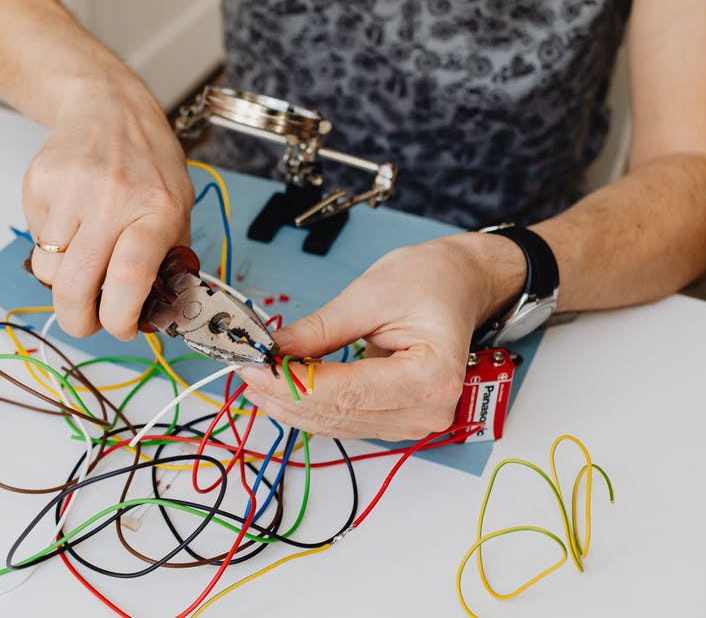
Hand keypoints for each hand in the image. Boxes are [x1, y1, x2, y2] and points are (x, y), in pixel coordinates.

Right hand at [24, 82, 193, 339]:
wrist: (108, 108)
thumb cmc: (148, 164)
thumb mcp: (178, 206)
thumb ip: (168, 259)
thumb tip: (157, 313)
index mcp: (155, 210)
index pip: (130, 276)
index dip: (120, 317)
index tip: (121, 328)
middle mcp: (112, 199)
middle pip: (75, 285)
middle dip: (77, 321)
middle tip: (85, 323)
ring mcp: (70, 190)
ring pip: (48, 269)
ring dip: (62, 280)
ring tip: (82, 258)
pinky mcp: (37, 183)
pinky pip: (35, 239)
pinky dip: (50, 245)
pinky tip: (70, 220)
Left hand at [238, 233, 523, 440]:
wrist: (461, 285)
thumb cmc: (431, 281)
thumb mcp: (371, 294)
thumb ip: (320, 329)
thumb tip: (273, 350)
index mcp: (432, 375)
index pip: (346, 392)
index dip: (291, 384)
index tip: (252, 368)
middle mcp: (428, 410)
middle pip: (338, 414)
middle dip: (284, 394)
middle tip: (244, 369)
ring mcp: (415, 421)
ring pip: (336, 425)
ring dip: (292, 405)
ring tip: (256, 378)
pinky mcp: (399, 420)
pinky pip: (346, 421)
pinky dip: (311, 407)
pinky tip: (282, 389)